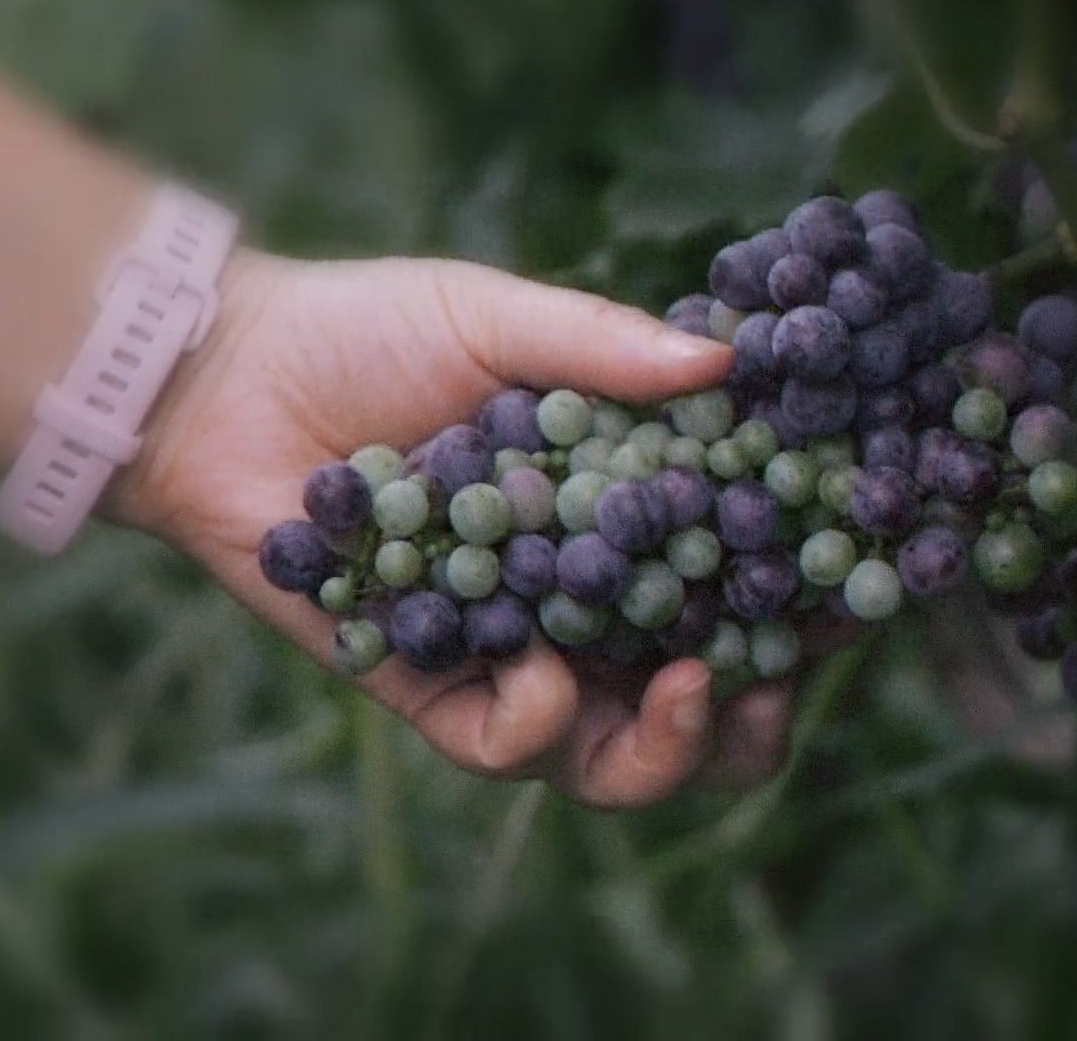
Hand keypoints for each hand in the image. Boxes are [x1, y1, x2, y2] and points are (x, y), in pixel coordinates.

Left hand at [114, 251, 798, 807]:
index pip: (728, 582)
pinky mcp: (430, 688)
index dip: (798, 606)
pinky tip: (547, 670)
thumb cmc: (364, 333)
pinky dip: (540, 721)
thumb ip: (604, 346)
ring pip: (610, 757)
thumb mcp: (495, 317)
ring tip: (689, 694)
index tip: (852, 601)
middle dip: (747, 722)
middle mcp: (575, 602)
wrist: (224, 381)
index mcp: (613, 519)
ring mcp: (509, 653)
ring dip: (669, 747)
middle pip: (689, 706)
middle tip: (771, 690)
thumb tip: (725, 360)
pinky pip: (505, 747)